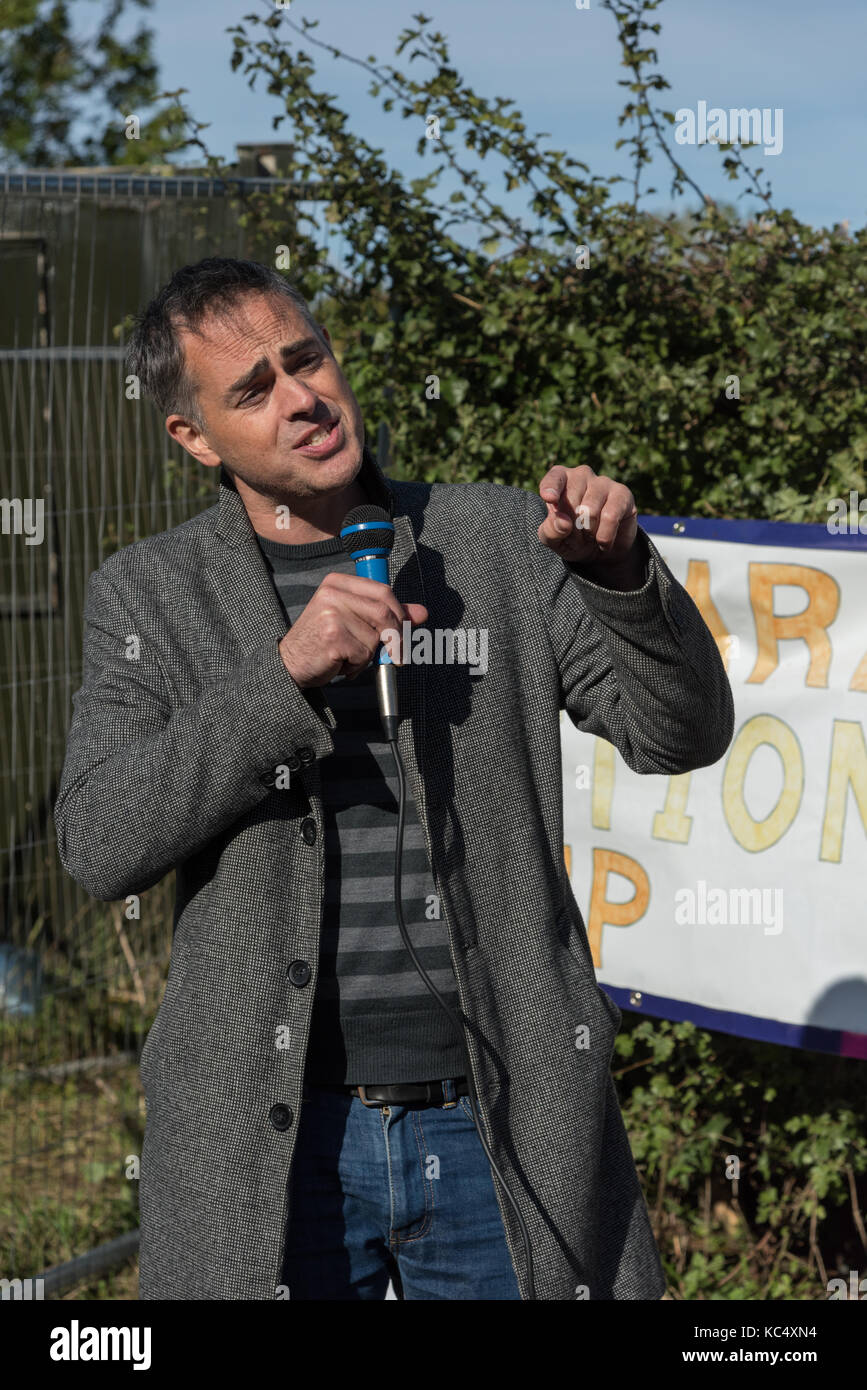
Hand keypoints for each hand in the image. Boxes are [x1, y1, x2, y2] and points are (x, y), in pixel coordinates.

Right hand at [279, 572, 427, 687]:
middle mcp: (333, 593)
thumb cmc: (322, 642)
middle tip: (394, 655)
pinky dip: (358, 667)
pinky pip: (364, 655)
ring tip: (349, 657)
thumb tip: (422, 613)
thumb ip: (387, 614)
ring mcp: (332, 614)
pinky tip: (341, 664)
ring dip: (369, 656)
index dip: (400, 614)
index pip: (384, 591)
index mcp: (338, 583)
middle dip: (396, 637)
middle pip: (385, 612)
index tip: (404, 632)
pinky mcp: (333, 636)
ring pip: (376, 637)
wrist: (289, 664)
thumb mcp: (354, 621)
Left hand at [537, 464, 638, 568]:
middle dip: (571, 527)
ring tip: (590, 536)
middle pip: (571, 502)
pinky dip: (604, 536)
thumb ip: (551, 531)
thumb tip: (563, 521)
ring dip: (588, 533)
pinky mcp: (622, 494)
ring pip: (590, 511)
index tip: (549, 499)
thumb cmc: (571, 538)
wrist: (600, 550)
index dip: (550, 488)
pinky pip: (610, 517)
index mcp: (560, 480)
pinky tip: (603, 541)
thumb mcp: (554, 539)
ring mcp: (603, 482)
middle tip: (577, 533)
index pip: (554, 478)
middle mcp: (581, 475)